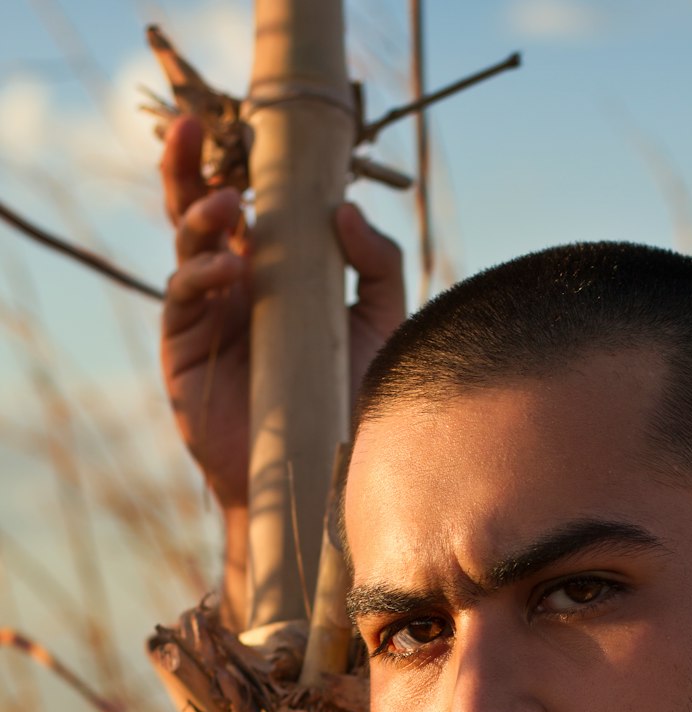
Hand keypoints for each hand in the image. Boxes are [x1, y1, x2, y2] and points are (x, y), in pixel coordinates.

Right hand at [160, 115, 406, 514]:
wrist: (328, 478)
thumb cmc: (355, 403)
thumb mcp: (381, 325)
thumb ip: (377, 265)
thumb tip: (344, 206)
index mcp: (274, 272)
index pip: (246, 206)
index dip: (233, 163)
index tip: (239, 124)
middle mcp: (234, 288)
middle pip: (197, 213)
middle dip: (188, 168)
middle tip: (193, 130)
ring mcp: (206, 318)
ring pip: (185, 248)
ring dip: (201, 217)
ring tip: (230, 205)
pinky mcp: (186, 353)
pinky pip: (180, 301)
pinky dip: (198, 276)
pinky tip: (227, 270)